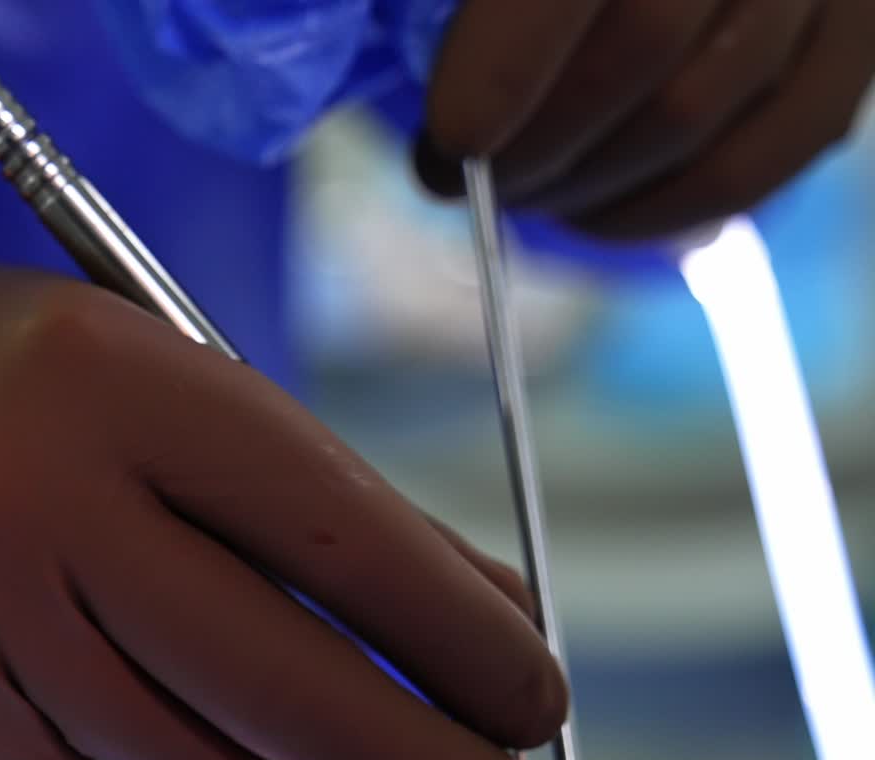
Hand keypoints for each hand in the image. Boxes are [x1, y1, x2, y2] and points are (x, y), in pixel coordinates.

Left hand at [417, 0, 874, 238]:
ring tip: (530, 190)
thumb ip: (499, 16)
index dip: (504, 72)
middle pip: (640, 50)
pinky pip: (772, 155)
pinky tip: (602, 216)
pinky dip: (673, 211)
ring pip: (697, 114)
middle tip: (475, 178)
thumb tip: (453, 128)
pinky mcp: (857, 39)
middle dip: (534, 144)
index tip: (449, 145)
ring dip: (587, 185)